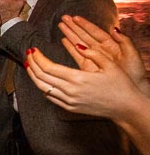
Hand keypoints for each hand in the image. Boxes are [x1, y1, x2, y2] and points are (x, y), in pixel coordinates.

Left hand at [25, 46, 145, 118]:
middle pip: (41, 77)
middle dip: (31, 64)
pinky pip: (50, 97)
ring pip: (43, 88)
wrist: (126, 108)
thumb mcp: (110, 65)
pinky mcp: (70, 108)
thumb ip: (93, 53)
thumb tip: (78, 45)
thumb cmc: (120, 85)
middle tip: (27, 54)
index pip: (48, 67)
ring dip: (33, 76)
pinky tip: (41, 79)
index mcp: (78, 79)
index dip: (37, 58)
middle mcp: (70, 91)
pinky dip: (42, 87)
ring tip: (29, 65)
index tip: (33, 49)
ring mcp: (69, 101)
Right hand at [58, 15, 147, 89]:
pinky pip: (77, 55)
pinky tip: (64, 41)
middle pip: (85, 36)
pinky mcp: (88, 68)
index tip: (75, 17)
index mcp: (112, 45)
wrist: (131, 93)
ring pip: (79, 43)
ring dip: (70, 34)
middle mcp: (101, 50)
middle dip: (74, 27)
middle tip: (63, 18)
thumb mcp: (133, 55)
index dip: (85, 24)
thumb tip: (114, 29)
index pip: (96, 32)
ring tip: (61, 25)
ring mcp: (94, 58)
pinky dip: (70, 47)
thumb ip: (124, 41)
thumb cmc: (135, 74)